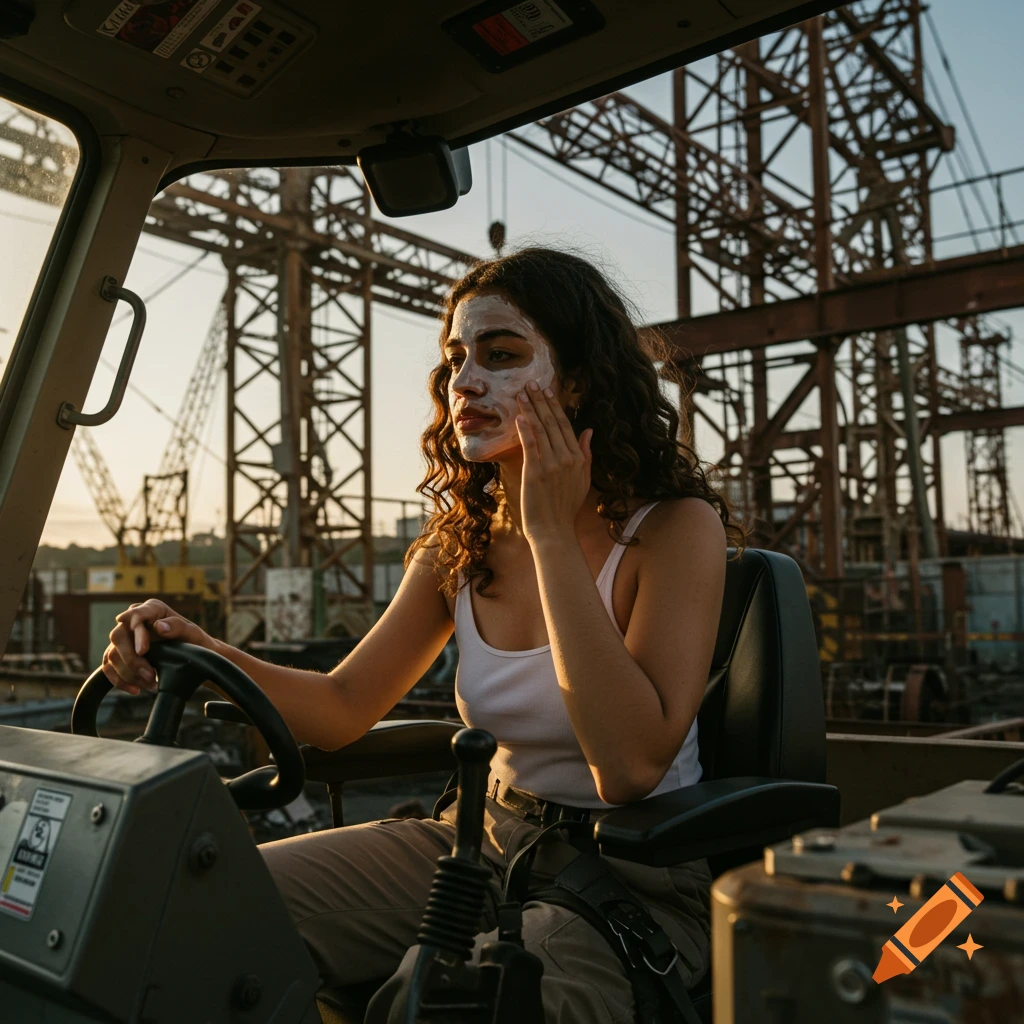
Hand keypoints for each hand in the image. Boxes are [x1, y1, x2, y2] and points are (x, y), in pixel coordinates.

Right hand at [102, 598, 212, 694]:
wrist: (192, 660)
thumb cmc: (194, 643)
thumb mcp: (193, 634)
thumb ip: (179, 627)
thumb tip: (159, 626)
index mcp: (153, 609)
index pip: (137, 613)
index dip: (136, 631)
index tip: (142, 650)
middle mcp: (134, 620)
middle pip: (118, 636)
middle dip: (132, 659)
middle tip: (150, 674)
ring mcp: (125, 638)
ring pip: (113, 655)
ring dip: (129, 673)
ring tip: (151, 684)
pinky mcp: (118, 655)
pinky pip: (108, 667)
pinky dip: (120, 681)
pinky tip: (136, 690)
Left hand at [515, 380, 592, 544]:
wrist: (554, 530)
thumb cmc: (566, 508)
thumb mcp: (583, 479)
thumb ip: (586, 453)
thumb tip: (589, 430)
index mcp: (578, 458)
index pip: (566, 426)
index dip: (555, 407)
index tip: (547, 391)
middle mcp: (567, 458)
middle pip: (552, 423)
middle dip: (541, 401)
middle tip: (531, 384)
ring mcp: (551, 465)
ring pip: (540, 430)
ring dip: (530, 410)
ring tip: (522, 394)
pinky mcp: (535, 472)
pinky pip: (530, 445)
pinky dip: (525, 429)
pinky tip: (519, 415)